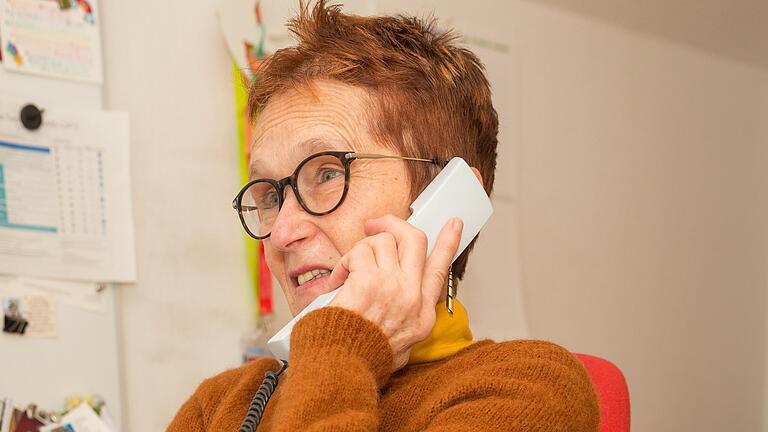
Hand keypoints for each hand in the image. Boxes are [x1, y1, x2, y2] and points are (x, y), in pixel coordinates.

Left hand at [326, 214, 462, 369]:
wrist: (343, 365)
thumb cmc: (363, 357)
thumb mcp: (401, 348)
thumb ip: (405, 321)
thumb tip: (399, 304)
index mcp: (422, 315)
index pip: (440, 270)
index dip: (448, 243)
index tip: (453, 225)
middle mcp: (412, 297)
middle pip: (414, 240)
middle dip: (394, 224)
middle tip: (376, 224)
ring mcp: (392, 286)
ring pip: (383, 241)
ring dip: (362, 248)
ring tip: (349, 268)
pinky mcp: (369, 280)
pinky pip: (359, 251)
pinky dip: (345, 261)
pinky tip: (339, 278)